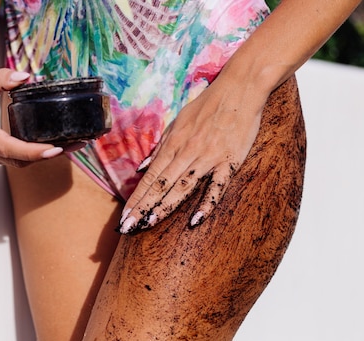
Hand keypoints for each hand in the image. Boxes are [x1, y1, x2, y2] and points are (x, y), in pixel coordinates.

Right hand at [0, 68, 63, 166]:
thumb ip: (2, 76)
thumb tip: (24, 77)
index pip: (6, 146)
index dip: (31, 151)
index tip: (53, 150)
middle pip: (15, 159)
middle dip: (43, 156)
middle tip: (71, 146)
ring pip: (17, 163)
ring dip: (42, 157)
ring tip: (69, 146)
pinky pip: (15, 160)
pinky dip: (34, 155)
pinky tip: (52, 146)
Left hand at [119, 78, 267, 233]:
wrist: (239, 89)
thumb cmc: (206, 106)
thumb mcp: (177, 123)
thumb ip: (159, 148)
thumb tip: (141, 169)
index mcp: (173, 144)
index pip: (149, 178)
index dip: (136, 198)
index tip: (124, 217)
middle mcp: (187, 153)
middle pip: (160, 186)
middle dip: (142, 208)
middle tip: (127, 228)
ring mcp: (208, 158)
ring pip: (182, 187)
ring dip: (165, 207)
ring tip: (149, 223)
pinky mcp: (229, 162)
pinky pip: (217, 187)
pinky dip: (206, 204)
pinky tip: (195, 220)